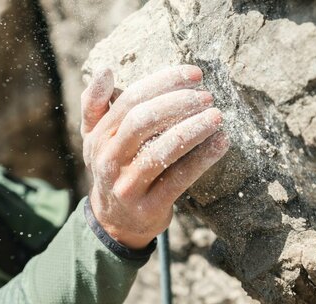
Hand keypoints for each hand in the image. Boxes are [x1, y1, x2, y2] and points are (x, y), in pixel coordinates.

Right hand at [81, 65, 228, 249]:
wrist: (114, 222)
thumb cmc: (113, 167)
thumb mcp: (94, 137)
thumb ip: (94, 104)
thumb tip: (105, 70)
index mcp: (99, 136)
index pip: (130, 100)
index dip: (163, 83)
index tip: (195, 74)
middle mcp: (109, 159)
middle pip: (142, 121)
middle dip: (178, 103)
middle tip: (207, 95)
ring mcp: (128, 185)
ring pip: (162, 151)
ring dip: (193, 129)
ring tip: (217, 116)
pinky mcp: (149, 207)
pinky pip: (179, 179)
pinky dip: (202, 159)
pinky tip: (221, 143)